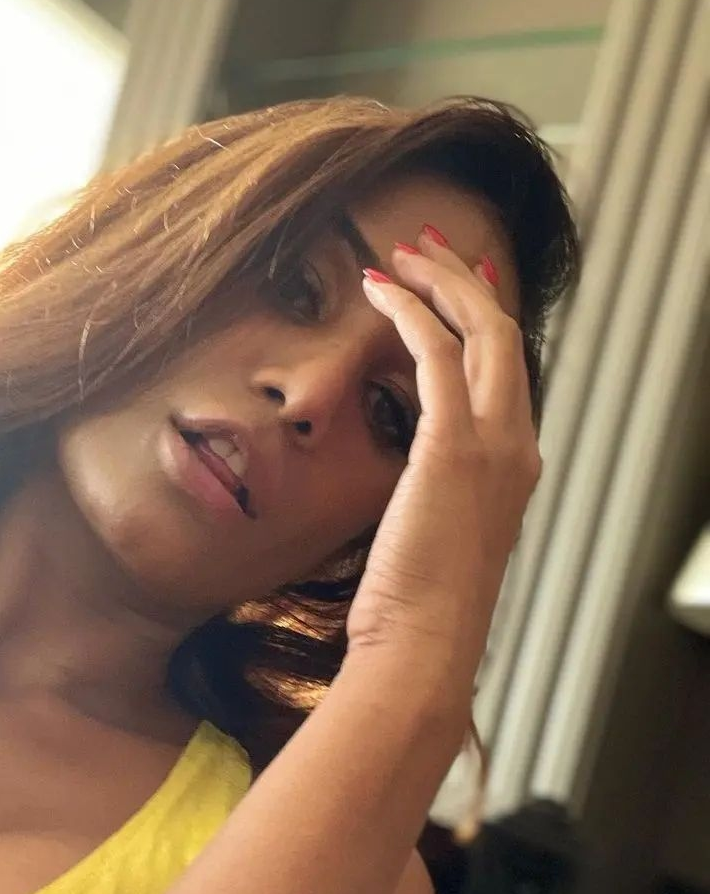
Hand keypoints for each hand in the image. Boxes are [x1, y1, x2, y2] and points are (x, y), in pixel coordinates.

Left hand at [343, 227, 541, 709]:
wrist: (423, 648)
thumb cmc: (417, 607)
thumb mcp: (435, 538)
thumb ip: (435, 495)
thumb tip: (412, 479)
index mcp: (515, 466)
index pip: (506, 372)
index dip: (482, 318)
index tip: (455, 283)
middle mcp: (518, 446)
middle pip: (502, 335)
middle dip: (464, 281)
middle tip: (425, 246)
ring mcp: (495, 444)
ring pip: (479, 331)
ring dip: (439, 283)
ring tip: (400, 252)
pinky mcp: (454, 446)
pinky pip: (436, 353)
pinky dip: (408, 312)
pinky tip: (377, 290)